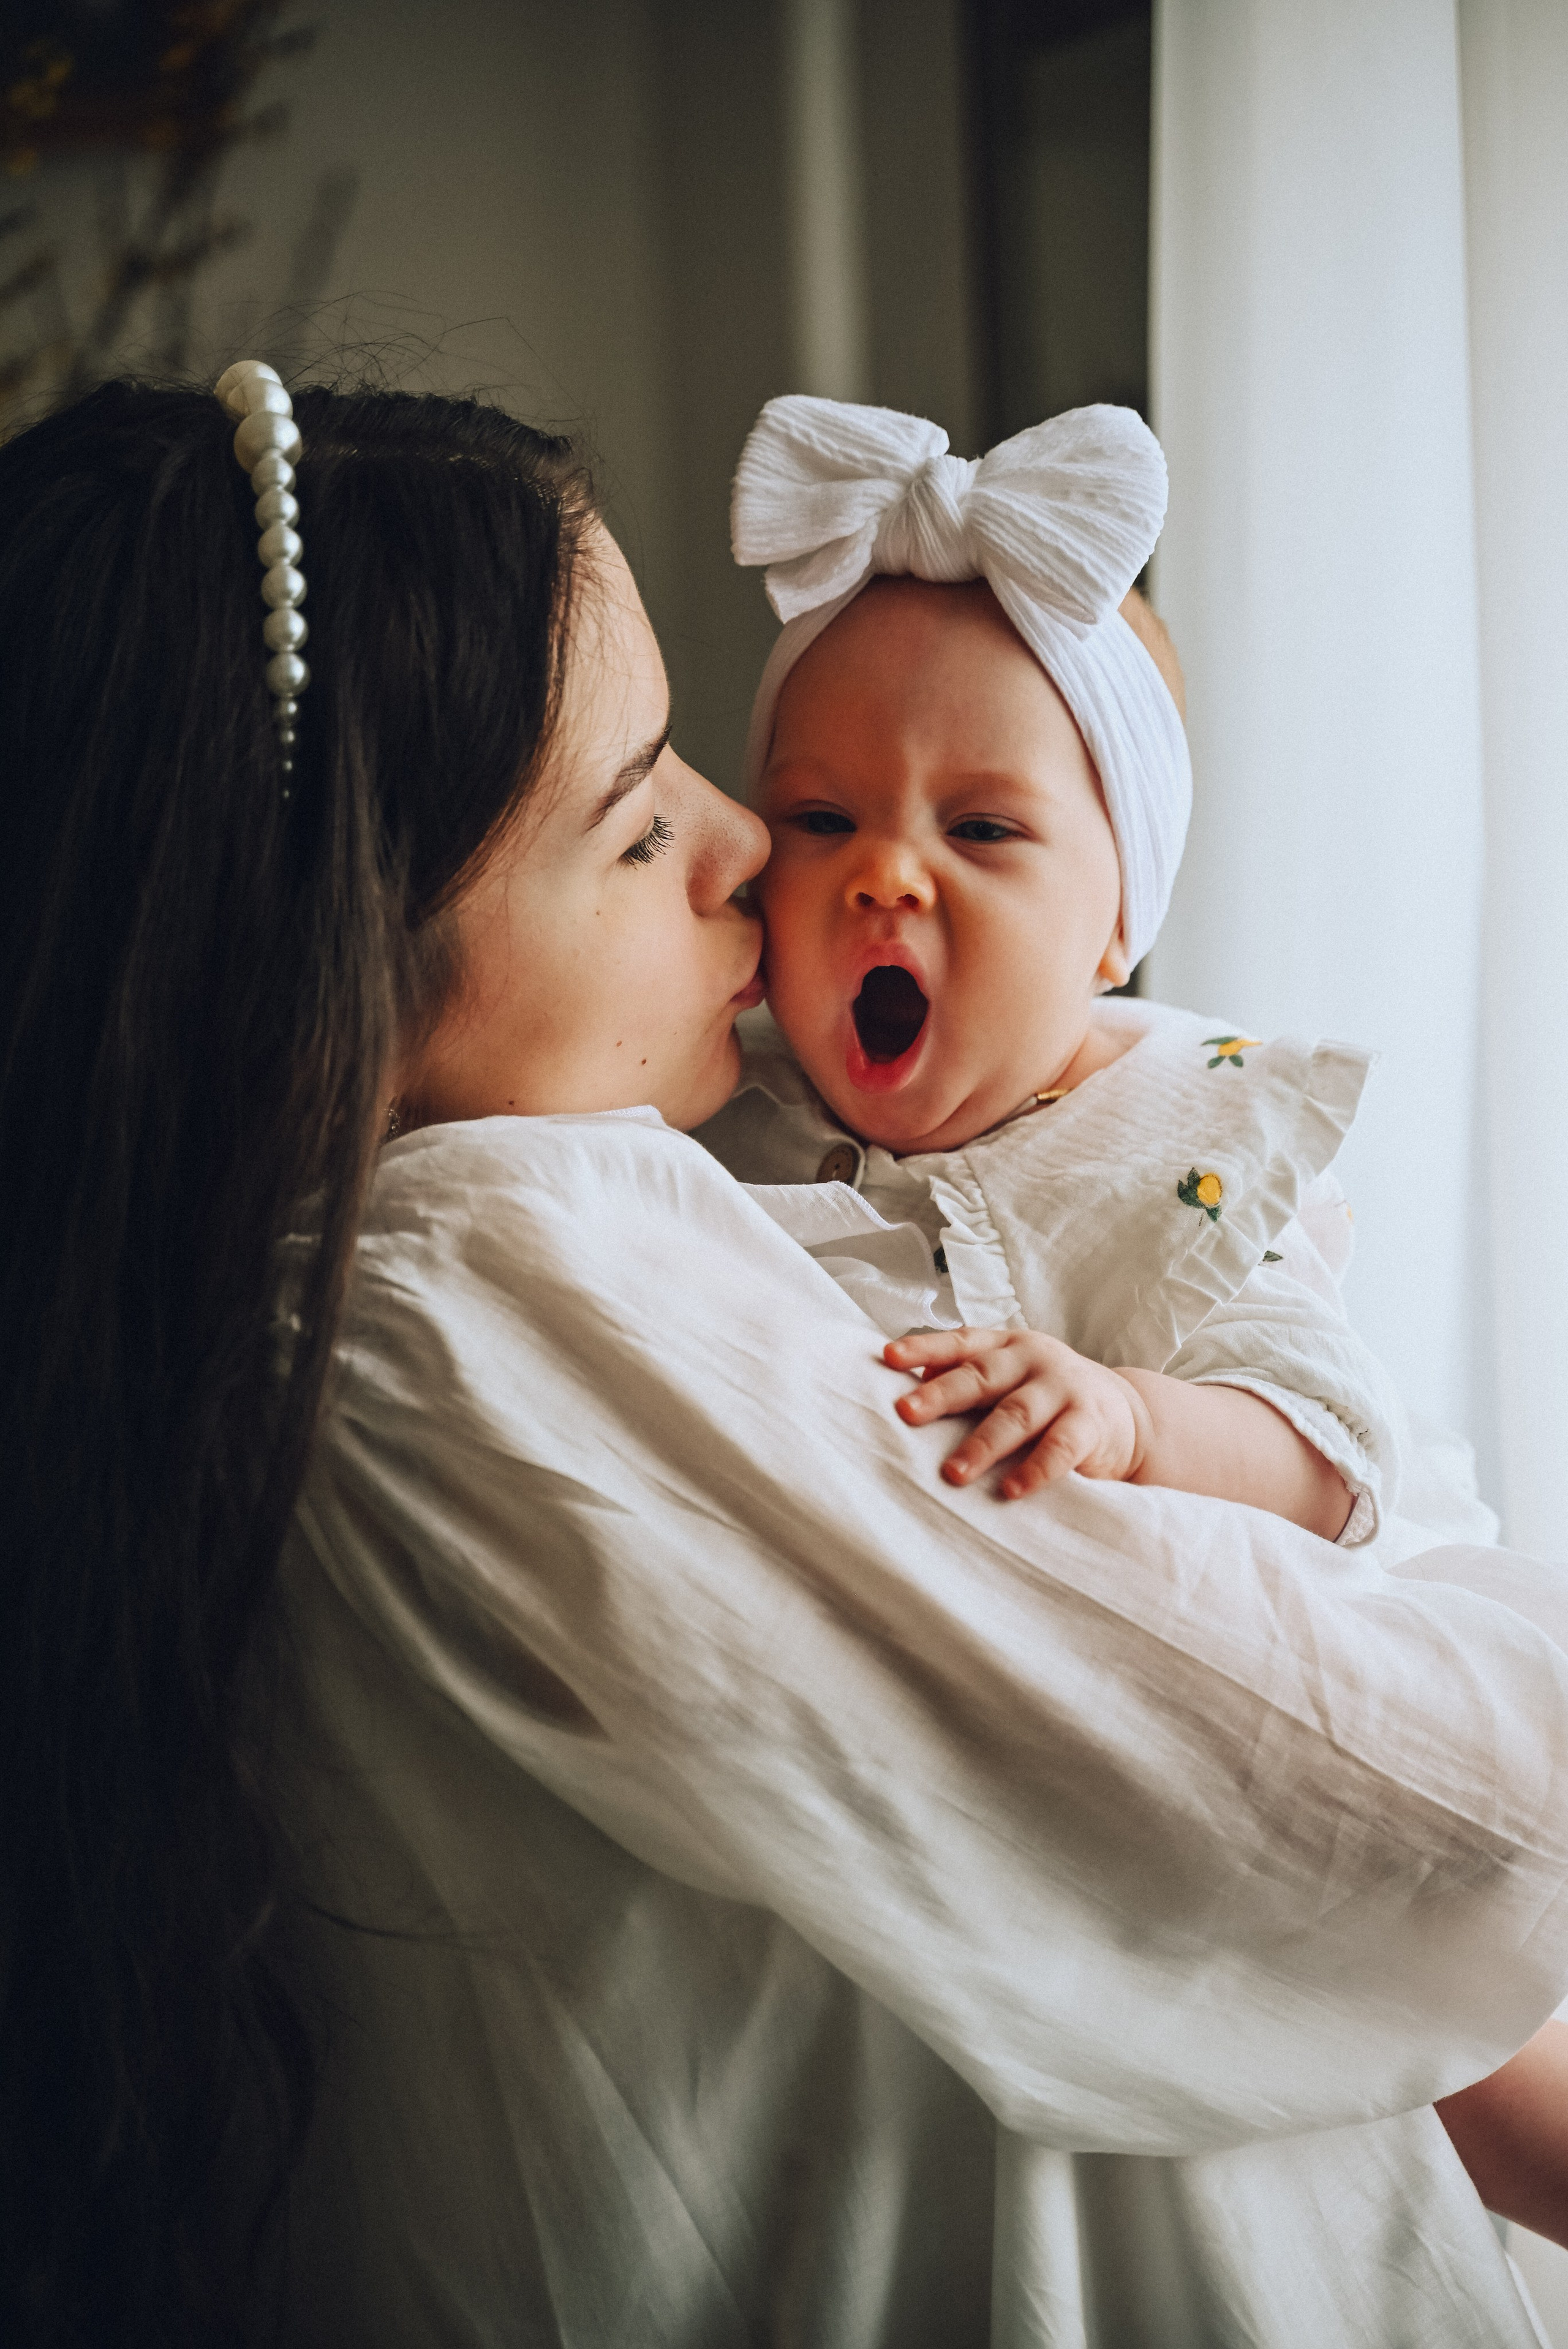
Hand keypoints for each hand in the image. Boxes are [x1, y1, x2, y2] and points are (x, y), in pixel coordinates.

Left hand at [885, 1326, 1151, 1497]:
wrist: (1124, 1413)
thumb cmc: (1047, 1396)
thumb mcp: (1009, 1377)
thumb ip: (967, 1376)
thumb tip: (910, 1383)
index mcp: (1006, 1346)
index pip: (961, 1342)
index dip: (925, 1348)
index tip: (889, 1357)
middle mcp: (1033, 1360)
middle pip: (983, 1376)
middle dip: (942, 1395)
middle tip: (906, 1413)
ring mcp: (1064, 1389)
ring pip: (1017, 1414)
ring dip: (983, 1444)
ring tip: (953, 1473)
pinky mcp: (1090, 1423)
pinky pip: (1060, 1447)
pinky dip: (1035, 1470)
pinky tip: (1011, 1490)